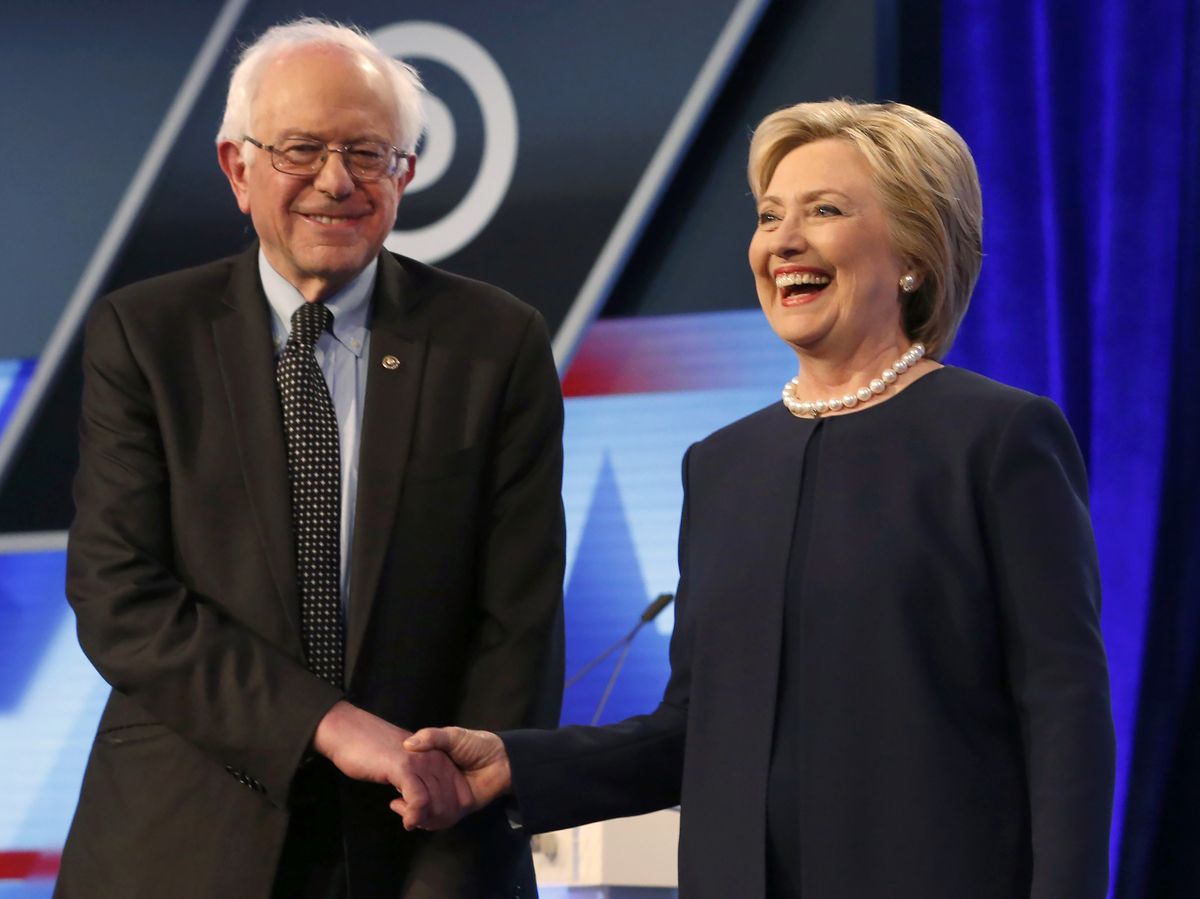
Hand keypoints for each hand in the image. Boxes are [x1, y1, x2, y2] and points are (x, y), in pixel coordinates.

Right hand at [312, 701, 472, 829]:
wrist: (350, 730)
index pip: (459, 797)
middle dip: (435, 821)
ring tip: (409, 818)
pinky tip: (407, 821)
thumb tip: (430, 807)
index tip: (428, 819)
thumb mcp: (408, 765)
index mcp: (440, 759)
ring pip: (437, 805)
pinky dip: (415, 816)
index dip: (447, 816)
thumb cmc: (374, 751)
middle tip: (416, 820)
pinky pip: (420, 800)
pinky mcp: (404, 767)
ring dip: (425, 821)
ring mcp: (421, 763)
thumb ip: (423, 782)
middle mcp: (436, 759)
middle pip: (451, 805)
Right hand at [397, 727, 512, 827]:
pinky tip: (422, 817)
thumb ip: (432, 737)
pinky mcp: (459, 809)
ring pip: (426, 812)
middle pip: (415, 799)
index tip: (394, 788)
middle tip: (399, 804)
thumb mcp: (453, 736)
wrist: (503, 760)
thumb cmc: (477, 744)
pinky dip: (432, 821)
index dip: (401, 786)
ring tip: (409, 814)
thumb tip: (408, 744)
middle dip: (406, 805)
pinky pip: (442, 820)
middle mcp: (437, 783)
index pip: (410, 781)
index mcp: (432, 767)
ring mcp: (448, 797)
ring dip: (416, 815)